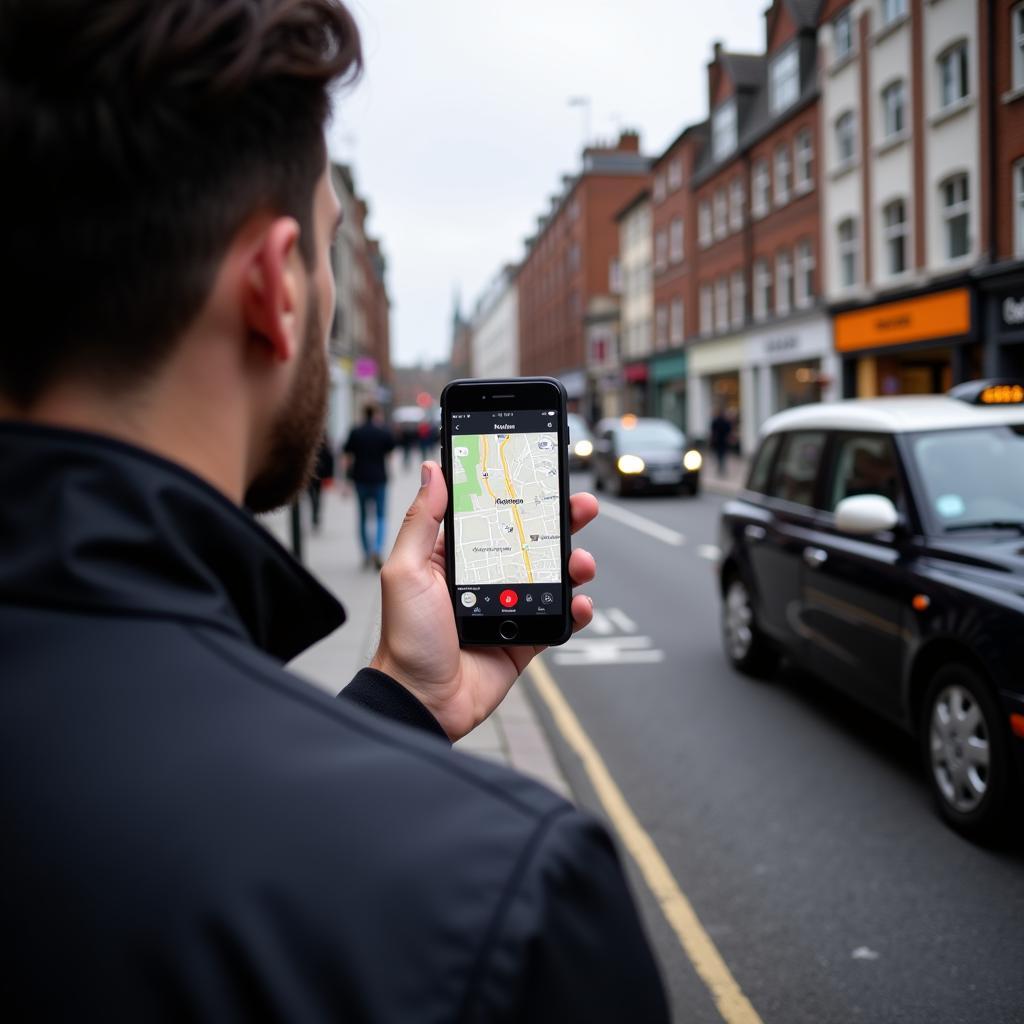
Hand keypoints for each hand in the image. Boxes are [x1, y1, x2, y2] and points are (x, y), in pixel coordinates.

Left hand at [369, 461, 596, 741]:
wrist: (422, 701)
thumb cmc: (405, 637)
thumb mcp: (405, 570)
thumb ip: (422, 520)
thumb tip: (432, 470)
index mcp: (454, 557)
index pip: (492, 515)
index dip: (518, 494)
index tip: (542, 474)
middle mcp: (484, 578)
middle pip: (530, 539)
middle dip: (561, 521)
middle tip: (583, 507)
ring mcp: (507, 607)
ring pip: (552, 576)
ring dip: (574, 564)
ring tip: (581, 563)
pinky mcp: (524, 638)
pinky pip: (558, 618)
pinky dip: (576, 610)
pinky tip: (581, 604)